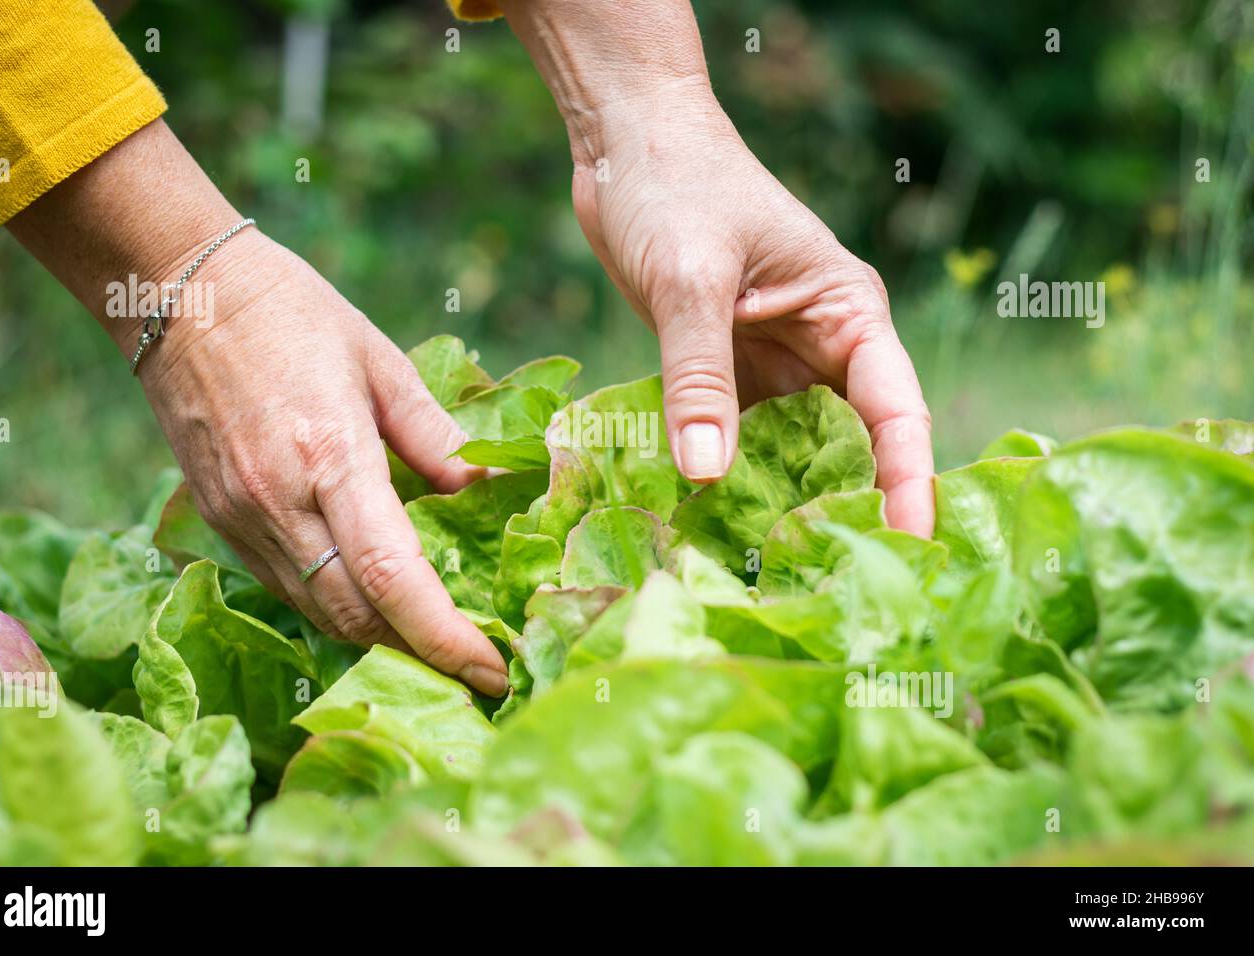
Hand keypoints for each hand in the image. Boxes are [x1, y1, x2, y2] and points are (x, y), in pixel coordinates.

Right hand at [139, 230, 509, 694]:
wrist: (180, 295)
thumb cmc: (292, 313)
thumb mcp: (381, 362)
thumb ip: (436, 437)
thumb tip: (489, 489)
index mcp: (331, 456)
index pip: (394, 575)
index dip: (445, 636)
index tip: (492, 669)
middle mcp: (280, 502)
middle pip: (357, 615)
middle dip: (421, 652)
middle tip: (476, 664)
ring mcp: (242, 518)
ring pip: (319, 614)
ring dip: (380, 639)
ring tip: (434, 641)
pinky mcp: (220, 522)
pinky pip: (288, 589)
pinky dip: (337, 607)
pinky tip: (373, 598)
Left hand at [505, 0, 933, 535]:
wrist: (625, 140)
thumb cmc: (676, 185)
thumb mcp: (691, 281)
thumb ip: (700, 378)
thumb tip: (710, 477)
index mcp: (848, 313)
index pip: (895, 412)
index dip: (907, 481)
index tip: (910, 546)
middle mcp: (822, 345)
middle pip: (852, 443)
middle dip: (848, 508)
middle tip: (841, 586)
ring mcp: (773, 361)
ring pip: (792, 448)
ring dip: (781, 500)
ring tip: (773, 573)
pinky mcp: (725, 370)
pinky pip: (735, 435)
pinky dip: (726, 475)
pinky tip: (709, 524)